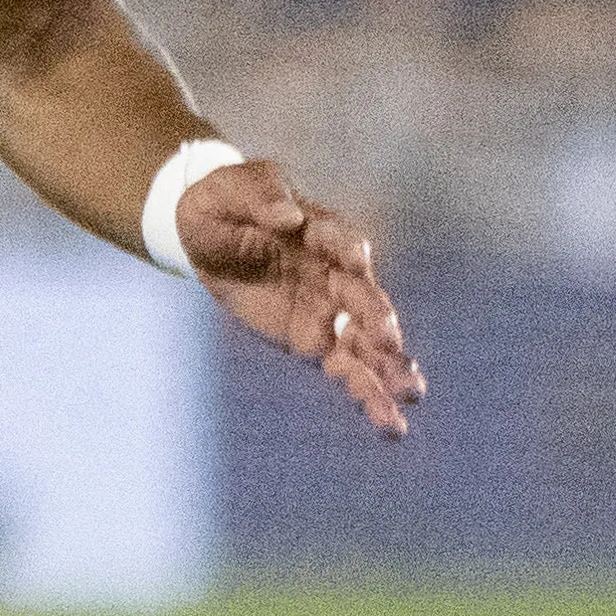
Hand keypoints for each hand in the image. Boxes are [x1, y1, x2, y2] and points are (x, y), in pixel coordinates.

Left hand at [173, 161, 423, 439]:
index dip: (348, 250)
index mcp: (321, 231)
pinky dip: (368, 395)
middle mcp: (335, 273)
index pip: (342, 241)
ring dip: (389, 368)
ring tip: (411, 394)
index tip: (355, 260)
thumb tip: (288, 215)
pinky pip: (347, 370)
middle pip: (363, 297)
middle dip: (377, 317)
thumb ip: (262, 198)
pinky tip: (392, 425)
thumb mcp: (231, 190)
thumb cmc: (222, 203)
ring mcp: (329, 310)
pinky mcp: (315, 341)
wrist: (203, 233)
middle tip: (389, 339)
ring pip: (365, 342)